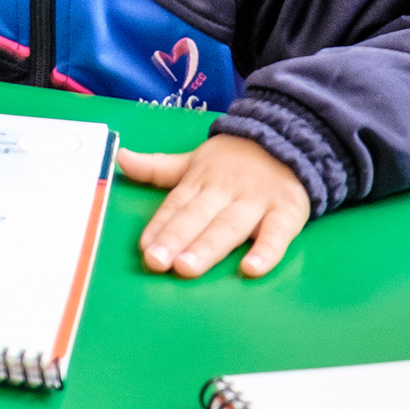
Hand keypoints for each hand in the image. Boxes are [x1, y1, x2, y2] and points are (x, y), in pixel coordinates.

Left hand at [118, 135, 311, 278]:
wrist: (289, 139)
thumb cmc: (233, 161)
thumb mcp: (193, 161)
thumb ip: (158, 167)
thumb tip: (121, 157)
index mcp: (199, 181)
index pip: (175, 206)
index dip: (159, 227)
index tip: (144, 248)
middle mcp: (224, 191)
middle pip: (197, 217)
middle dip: (175, 239)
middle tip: (156, 262)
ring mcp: (256, 201)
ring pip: (229, 226)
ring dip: (208, 247)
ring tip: (187, 268)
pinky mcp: (287, 211)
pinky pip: (277, 233)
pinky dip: (266, 251)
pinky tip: (251, 269)